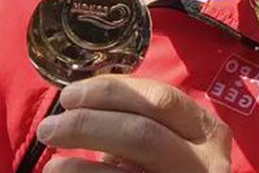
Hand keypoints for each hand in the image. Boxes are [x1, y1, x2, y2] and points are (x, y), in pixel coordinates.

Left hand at [37, 76, 233, 172]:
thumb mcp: (169, 143)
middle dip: (88, 125)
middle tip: (49, 128)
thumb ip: (139, 121)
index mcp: (208, 132)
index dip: (111, 92)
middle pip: (141, 133)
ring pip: (123, 172)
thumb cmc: (170, 169)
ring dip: (77, 167)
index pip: (161, 99)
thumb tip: (78, 104)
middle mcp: (206, 162)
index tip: (70, 95)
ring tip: (51, 165)